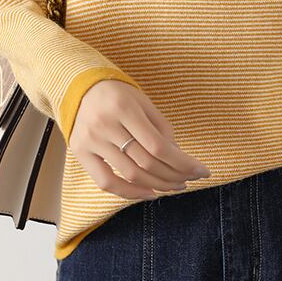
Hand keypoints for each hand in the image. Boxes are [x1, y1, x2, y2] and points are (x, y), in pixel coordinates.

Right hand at [68, 79, 210, 198]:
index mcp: (124, 108)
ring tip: (174, 186)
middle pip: (146, 162)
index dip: (182, 162)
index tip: (201, 170)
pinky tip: (149, 193)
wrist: (80, 88)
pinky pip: (106, 182)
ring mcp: (91, 141)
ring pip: (130, 174)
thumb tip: (178, 155)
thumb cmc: (118, 93)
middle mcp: (106, 125)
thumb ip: (160, 127)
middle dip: (173, 176)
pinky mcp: (80, 153)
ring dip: (157, 185)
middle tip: (190, 180)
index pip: (158, 145)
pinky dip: (129, 193)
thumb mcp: (142, 101)